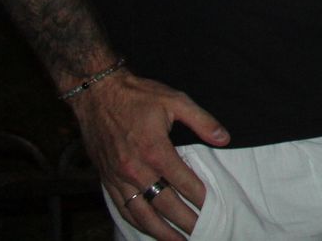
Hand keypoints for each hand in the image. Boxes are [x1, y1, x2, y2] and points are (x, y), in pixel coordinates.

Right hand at [73, 70, 227, 240]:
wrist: (97, 94)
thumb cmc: (138, 95)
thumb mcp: (175, 100)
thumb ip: (202, 121)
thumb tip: (224, 138)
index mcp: (155, 151)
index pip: (184, 182)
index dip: (201, 198)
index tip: (214, 208)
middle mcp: (135, 170)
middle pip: (165, 204)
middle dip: (186, 221)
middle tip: (202, 232)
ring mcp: (118, 177)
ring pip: (141, 213)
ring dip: (160, 231)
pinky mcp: (106, 179)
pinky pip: (122, 208)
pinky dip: (136, 222)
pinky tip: (148, 229)